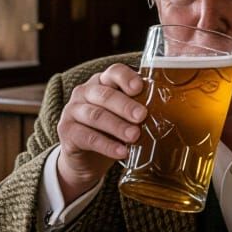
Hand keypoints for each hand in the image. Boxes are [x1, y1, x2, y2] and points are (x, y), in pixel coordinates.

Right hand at [54, 63, 145, 200]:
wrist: (85, 159)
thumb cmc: (111, 131)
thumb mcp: (125, 117)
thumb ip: (138, 109)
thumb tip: (165, 111)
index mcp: (102, 82)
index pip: (113, 72)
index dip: (126, 78)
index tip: (140, 88)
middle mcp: (85, 92)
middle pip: (105, 95)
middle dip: (125, 106)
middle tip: (142, 116)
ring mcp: (72, 111)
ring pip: (95, 116)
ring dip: (117, 126)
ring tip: (134, 136)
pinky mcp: (66, 132)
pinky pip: (87, 137)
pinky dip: (106, 145)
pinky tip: (121, 152)